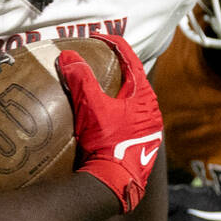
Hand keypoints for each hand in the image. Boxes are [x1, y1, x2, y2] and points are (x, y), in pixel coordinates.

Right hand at [57, 34, 162, 211]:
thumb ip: (81, 79)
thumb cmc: (108, 143)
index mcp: (145, 97)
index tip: (99, 37)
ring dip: (117, 93)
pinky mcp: (142, 146)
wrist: (115, 184)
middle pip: (135, 81)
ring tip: (99, 89)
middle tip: (99, 61)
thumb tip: (68, 56)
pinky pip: (129, 121)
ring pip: (133, 103)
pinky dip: (116, 113)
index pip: (132, 60)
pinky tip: (103, 119)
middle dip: (117, 69)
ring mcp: (149, 130)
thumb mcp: (92, 108)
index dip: (115, 45)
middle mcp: (152, 111)